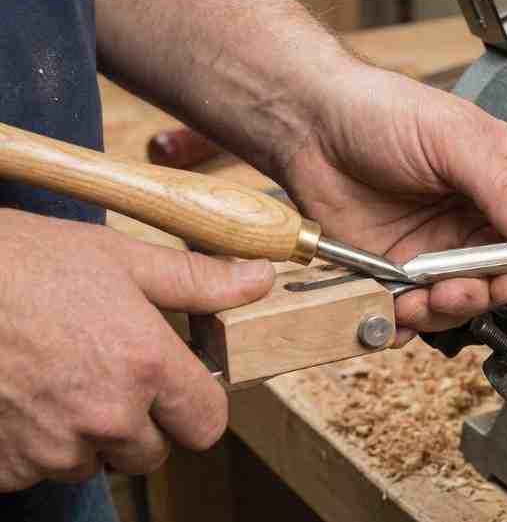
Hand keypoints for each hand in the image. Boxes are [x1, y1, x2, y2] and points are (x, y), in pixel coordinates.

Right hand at [0, 210, 273, 490]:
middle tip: (102, 372)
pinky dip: (34, 444)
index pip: (207, 424)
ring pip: (94, 461)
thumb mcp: (119, 258)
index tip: (174, 386)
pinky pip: (39, 469)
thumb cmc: (24, 263)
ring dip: (83, 434)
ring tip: (54, 377)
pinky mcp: (6, 467)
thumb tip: (260, 279)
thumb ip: (198, 281)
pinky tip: (21, 396)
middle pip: (151, 451)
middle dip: (138, 422)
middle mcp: (106, 416)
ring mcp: (52, 448)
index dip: (194, 406)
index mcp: (145, 366)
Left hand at [279, 65, 506, 341]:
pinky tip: (393, 307)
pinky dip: (403, 321)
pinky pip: (409, 313)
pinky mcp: (393, 274)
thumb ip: (505, 187)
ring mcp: (433, 253)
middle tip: (459, 289)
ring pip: (457, 306)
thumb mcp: (454, 136)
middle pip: (500, 283)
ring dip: (443, 312)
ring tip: (421, 298)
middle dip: (483, 295)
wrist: (309, 124)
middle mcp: (471, 225)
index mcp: (501, 189)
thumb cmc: (380, 111)